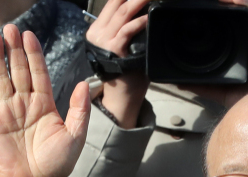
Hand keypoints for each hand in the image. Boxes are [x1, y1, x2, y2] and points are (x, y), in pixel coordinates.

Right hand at [0, 24, 90, 176]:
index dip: (34, 55)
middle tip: (9, 29)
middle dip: (14, 51)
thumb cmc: (57, 165)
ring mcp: (7, 112)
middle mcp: (25, 105)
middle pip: (18, 71)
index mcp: (45, 105)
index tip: (29, 36)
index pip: (38, 74)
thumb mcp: (75, 135)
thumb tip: (85, 83)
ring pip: (0, 80)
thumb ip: (79, 109)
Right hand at [87, 0, 150, 128]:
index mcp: (99, 29)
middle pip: (117, 2)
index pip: (113, 2)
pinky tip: (149, 16)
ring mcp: (103, 40)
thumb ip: (129, 28)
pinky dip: (140, 21)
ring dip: (139, 0)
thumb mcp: (125, 46)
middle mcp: (98, 32)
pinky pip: (127, 30)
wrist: (121, 97)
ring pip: (122, 11)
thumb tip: (146, 12)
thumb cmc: (128, 72)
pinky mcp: (113, 49)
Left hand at [182, 0, 247, 107]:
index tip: (213, 6)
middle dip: (234, 4)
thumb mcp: (218, 90)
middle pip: (247, 17)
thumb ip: (200, 85)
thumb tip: (180, 82)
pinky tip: (246, 9)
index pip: (239, 26)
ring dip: (242, 5)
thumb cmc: (246, 103)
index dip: (229, 13)